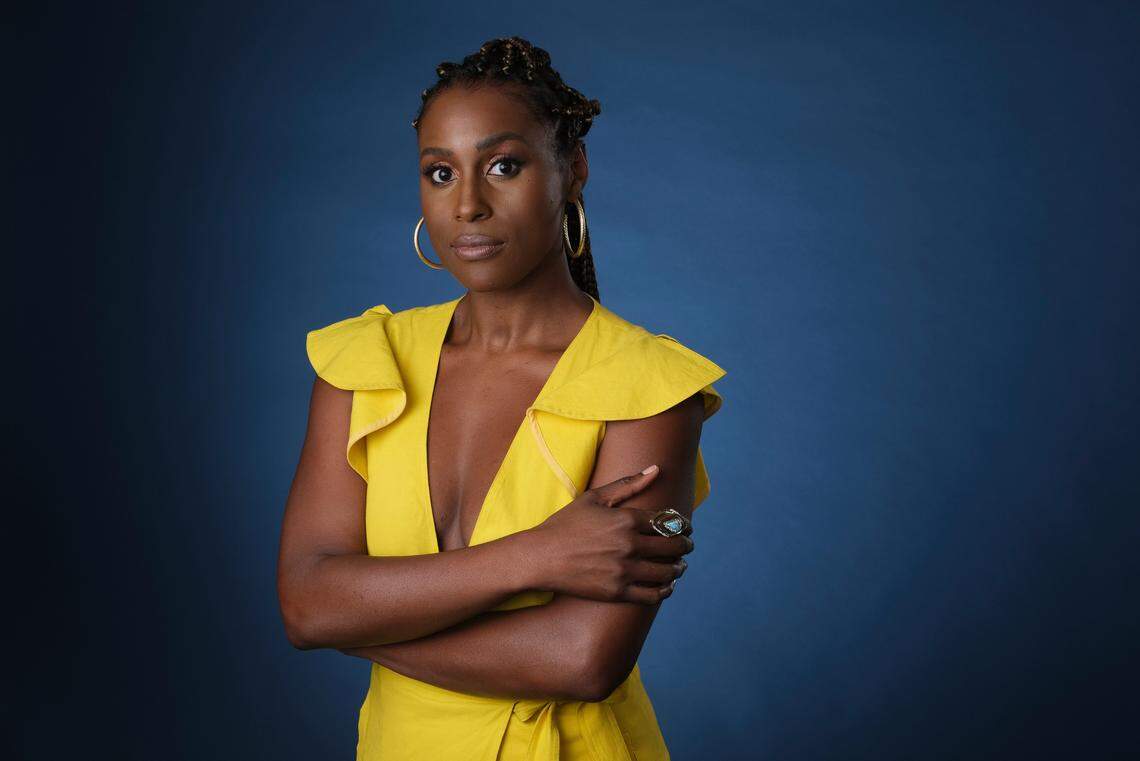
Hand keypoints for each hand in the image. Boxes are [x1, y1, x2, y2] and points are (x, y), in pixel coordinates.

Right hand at [524, 466, 693, 604]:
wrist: (540, 557)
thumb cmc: (565, 524)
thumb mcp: (594, 498)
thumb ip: (628, 484)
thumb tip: (656, 469)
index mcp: (626, 519)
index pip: (668, 521)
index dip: (682, 524)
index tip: (685, 526)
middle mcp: (629, 545)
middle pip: (673, 546)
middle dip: (685, 545)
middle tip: (687, 546)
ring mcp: (624, 570)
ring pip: (666, 571)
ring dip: (678, 568)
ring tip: (678, 566)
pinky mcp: (617, 592)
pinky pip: (652, 595)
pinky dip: (664, 590)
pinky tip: (665, 585)